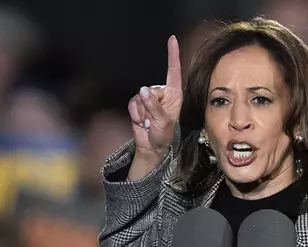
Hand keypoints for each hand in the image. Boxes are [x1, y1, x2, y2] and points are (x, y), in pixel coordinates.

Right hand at [128, 35, 182, 157]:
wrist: (151, 147)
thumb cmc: (163, 135)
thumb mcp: (163, 122)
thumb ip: (154, 106)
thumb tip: (143, 90)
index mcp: (174, 94)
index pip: (173, 71)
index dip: (172, 55)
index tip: (172, 39)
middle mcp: (162, 93)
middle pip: (151, 89)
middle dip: (150, 106)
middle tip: (155, 121)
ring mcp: (149, 98)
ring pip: (140, 97)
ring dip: (143, 112)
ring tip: (149, 122)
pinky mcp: (138, 103)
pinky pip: (133, 104)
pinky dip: (135, 114)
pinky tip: (141, 121)